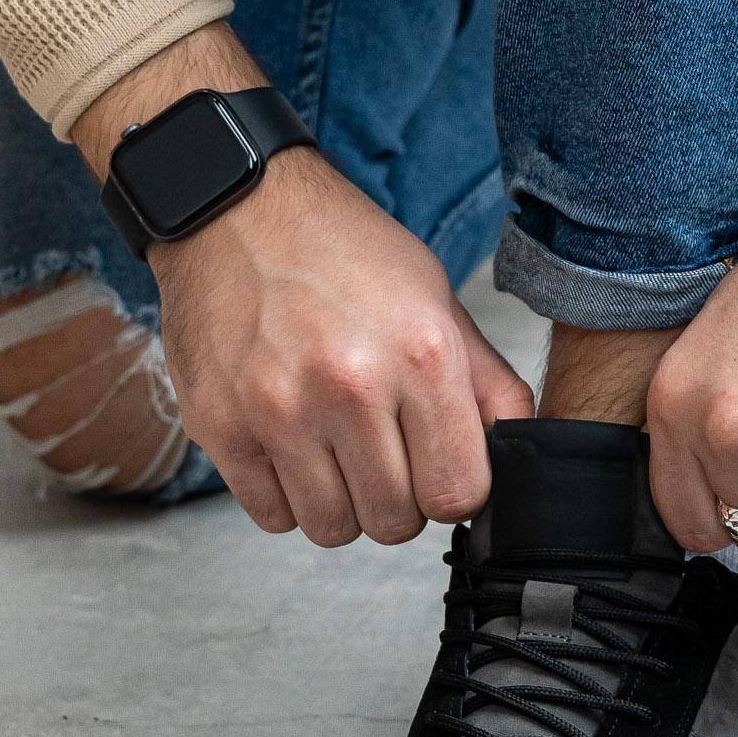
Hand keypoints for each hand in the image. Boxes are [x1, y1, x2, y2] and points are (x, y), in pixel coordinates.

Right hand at [73, 24, 531, 539]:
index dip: (453, 488)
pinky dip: (286, 495)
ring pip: (332, 529)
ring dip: (341, 502)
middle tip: (383, 451)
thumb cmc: (340, 251)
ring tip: (334, 446)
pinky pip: (271, 516)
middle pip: (395, 522)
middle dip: (397, 498)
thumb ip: (486, 386)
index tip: (437, 465)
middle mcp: (349, 387)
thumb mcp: (436, 300)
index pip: (459, 494)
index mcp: (420, 355)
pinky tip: (291, 444)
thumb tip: (517, 453)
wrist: (235, 207)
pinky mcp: (221, 426)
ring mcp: (278, 411)